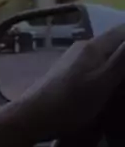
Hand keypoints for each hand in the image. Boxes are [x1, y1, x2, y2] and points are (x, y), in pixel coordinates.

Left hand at [0, 23, 124, 145]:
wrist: (32, 117)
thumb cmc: (70, 102)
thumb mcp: (102, 81)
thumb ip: (123, 58)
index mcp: (94, 45)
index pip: (124, 29)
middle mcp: (84, 46)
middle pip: (116, 41)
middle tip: (124, 81)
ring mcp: (74, 59)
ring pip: (105, 53)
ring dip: (119, 61)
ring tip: (120, 82)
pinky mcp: (69, 72)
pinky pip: (96, 64)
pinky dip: (108, 70)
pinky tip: (111, 85)